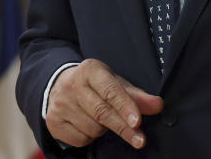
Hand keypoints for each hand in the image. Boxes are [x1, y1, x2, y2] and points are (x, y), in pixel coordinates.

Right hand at [46, 59, 163, 149]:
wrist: (58, 85)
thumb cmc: (94, 85)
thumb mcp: (115, 83)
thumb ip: (137, 95)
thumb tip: (157, 105)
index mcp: (90, 70)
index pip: (109, 90)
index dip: (124, 106)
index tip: (137, 121)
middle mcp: (72, 85)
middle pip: (101, 112)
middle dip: (123, 127)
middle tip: (140, 139)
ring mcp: (60, 104)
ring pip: (92, 128)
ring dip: (104, 130)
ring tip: (102, 118)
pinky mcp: (53, 122)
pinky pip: (81, 139)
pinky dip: (90, 137)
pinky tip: (87, 124)